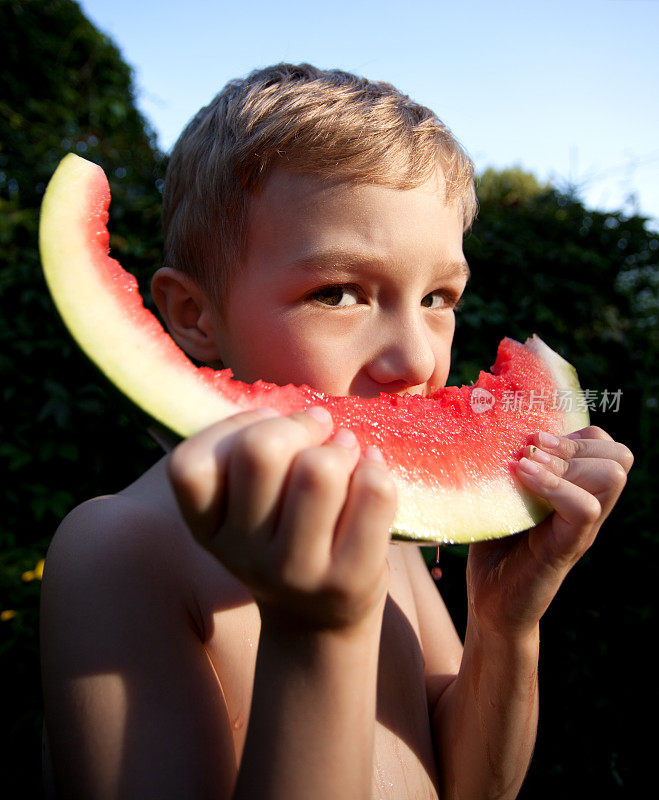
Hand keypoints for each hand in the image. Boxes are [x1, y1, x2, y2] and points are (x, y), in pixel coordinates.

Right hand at [166, 407, 396, 632]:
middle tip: (318, 431)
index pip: (189, 466)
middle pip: (261, 450)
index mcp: (207, 531)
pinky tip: (369, 475)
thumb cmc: (285, 538)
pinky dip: (376, 469)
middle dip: (298, 425)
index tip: (265, 428)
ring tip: (345, 454)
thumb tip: (311, 416)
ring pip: (319, 469)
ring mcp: (296, 572)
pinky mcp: (348, 580)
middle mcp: (243, 555)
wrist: (319, 622)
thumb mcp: (248, 508)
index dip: (234, 427)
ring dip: (340, 448)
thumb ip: (255, 456)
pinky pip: (373, 492)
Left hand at [466, 425, 633, 637]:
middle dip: (575, 442)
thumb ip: (508, 467)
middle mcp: (587, 508)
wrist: (491, 604)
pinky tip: (521, 478)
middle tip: (533, 451)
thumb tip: (489, 425)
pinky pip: (584, 508)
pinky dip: (553, 484)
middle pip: (619, 456)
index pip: (605, 445)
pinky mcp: (566, 548)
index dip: (576, 433)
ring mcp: (581, 529)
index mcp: (576, 491)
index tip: (534, 438)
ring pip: (612, 476)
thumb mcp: (501, 498)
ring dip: (566, 461)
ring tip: (526, 465)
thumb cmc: (493, 547)